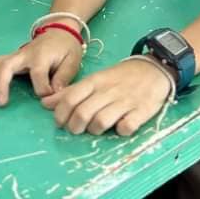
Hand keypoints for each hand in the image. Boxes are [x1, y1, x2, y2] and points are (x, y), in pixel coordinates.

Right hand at [0, 28, 82, 105]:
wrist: (60, 29)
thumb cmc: (66, 48)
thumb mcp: (72, 61)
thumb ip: (63, 78)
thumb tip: (53, 95)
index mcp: (41, 56)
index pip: (38, 75)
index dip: (43, 90)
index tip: (49, 97)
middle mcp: (25, 54)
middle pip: (7, 65)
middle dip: (2, 83)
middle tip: (1, 103)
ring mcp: (17, 55)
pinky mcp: (13, 57)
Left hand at [41, 57, 171, 135]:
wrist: (153, 68)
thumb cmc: (120, 77)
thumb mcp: (96, 79)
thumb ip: (72, 92)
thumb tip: (45, 104)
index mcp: (96, 81)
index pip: (71, 97)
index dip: (61, 113)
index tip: (60, 122)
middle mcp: (108, 90)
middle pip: (83, 113)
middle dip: (74, 126)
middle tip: (76, 129)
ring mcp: (125, 101)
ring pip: (101, 121)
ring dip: (95, 130)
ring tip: (96, 129)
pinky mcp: (142, 111)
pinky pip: (126, 127)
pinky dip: (121, 131)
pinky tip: (120, 127)